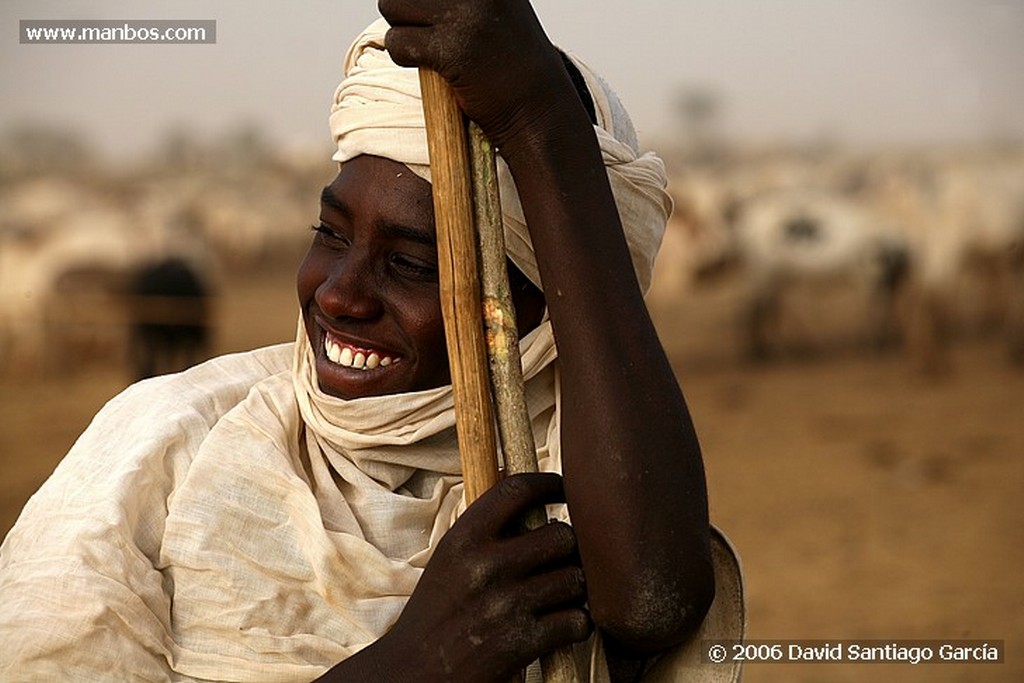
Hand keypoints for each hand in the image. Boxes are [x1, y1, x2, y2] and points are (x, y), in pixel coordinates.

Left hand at [379, 0, 579, 149]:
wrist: (537, 108)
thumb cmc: (513, 63)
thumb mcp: (495, 7)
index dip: (421, 0)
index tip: (433, 18)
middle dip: (406, 10)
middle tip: (433, 34)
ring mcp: (464, 16)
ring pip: (392, 5)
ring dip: (404, 31)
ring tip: (434, 49)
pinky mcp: (450, 49)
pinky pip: (398, 42)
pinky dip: (405, 58)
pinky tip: (434, 67)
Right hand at [383, 473, 591, 681]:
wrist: (412, 674)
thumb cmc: (435, 613)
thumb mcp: (448, 559)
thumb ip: (482, 525)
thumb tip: (510, 469)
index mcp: (463, 539)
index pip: (517, 490)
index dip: (549, 484)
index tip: (562, 490)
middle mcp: (485, 566)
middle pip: (562, 536)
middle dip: (568, 550)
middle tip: (560, 561)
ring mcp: (505, 604)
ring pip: (575, 579)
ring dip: (574, 590)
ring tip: (558, 597)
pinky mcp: (522, 643)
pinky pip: (577, 620)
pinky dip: (576, 625)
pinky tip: (559, 626)